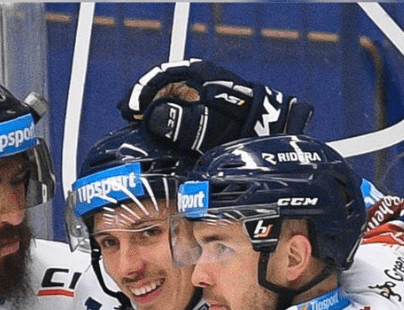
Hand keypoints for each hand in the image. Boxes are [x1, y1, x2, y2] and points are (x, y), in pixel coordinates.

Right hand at [118, 58, 312, 152]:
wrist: (275, 134)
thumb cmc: (244, 125)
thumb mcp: (209, 125)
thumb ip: (179, 121)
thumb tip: (150, 117)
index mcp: (199, 75)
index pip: (161, 76)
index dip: (141, 92)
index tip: (128, 111)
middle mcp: (200, 84)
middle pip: (163, 90)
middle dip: (146, 106)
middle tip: (130, 123)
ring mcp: (204, 99)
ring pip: (172, 104)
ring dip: (156, 118)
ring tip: (141, 133)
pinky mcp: (208, 115)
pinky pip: (182, 116)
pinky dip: (169, 126)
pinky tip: (163, 141)